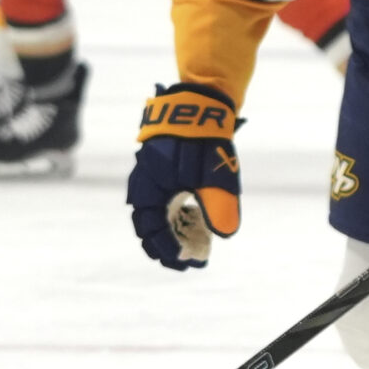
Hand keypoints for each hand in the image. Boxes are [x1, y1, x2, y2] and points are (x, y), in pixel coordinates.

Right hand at [125, 83, 240, 270]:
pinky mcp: (157, 171)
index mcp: (150, 190)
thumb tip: (226, 235)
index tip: (187, 263)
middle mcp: (143, 186)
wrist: (197, 105)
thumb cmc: (203, 141)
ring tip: (185, 248)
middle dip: (164, 247)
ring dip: (166, 232)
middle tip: (184, 262)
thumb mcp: (214, 175)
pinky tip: (187, 221)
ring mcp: (148, 177)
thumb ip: (218, 206)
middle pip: (147, 226)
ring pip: (151, 214)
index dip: (169, 251)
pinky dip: (169, 216)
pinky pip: (158, 200)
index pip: (153, 232)